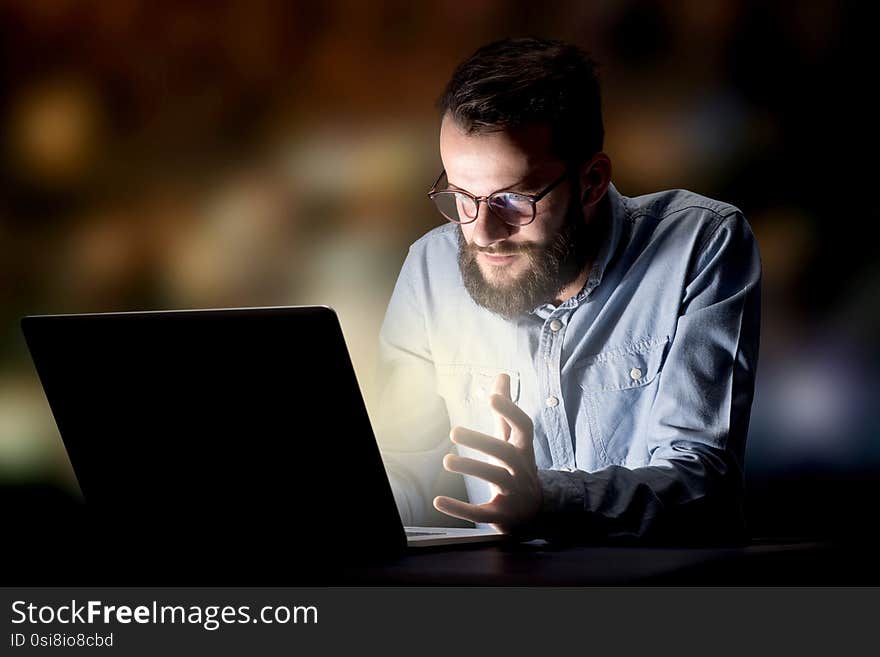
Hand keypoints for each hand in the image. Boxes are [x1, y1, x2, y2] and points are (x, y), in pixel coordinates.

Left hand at [433, 373, 541, 533]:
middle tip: (454, 431)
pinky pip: (482, 512)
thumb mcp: (513, 440)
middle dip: (482, 441)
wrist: (535, 513)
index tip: (492, 398)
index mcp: (523, 449)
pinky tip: (439, 500)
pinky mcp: (502, 516)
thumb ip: (505, 409)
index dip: (510, 411)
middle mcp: (521, 470)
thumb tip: (502, 375)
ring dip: (472, 468)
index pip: (523, 427)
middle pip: (506, 453)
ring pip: (497, 479)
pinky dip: (460, 508)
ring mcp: (514, 493)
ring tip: (447, 461)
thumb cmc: (517, 468)